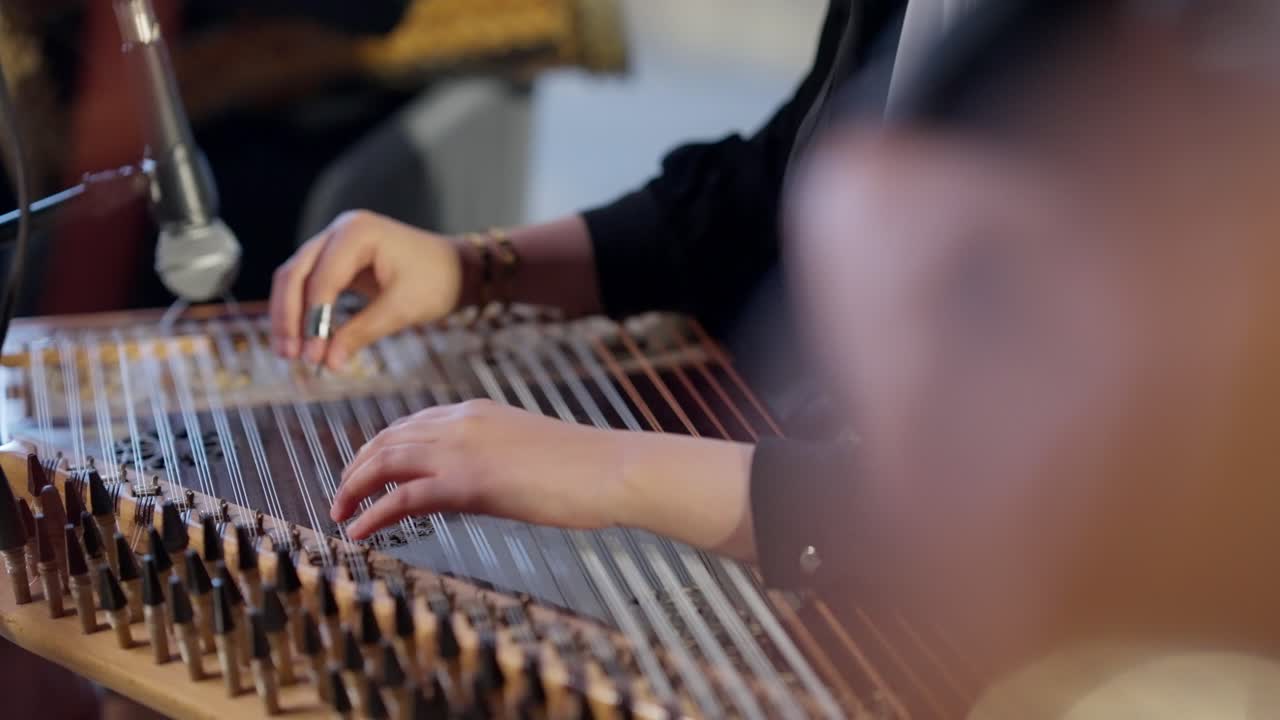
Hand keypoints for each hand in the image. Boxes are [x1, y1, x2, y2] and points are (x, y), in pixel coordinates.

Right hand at [269, 210, 464, 368]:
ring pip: (296, 277)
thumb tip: (328, 363)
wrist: (456, 268)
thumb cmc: (437, 282)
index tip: (312, 355)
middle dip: (290, 316)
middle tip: (290, 355)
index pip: (322, 278)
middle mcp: (340, 230)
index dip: (313, 319)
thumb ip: (362, 333)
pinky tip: (301, 339)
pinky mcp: (337, 258)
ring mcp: (335, 241)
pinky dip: (303, 310)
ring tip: (289, 353)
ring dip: (289, 315)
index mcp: (358, 232)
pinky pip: (309, 282)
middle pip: (296, 273)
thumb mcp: (402, 309)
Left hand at [333, 400, 627, 538]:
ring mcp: (462, 449)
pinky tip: (359, 532)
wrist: (610, 469)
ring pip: (386, 462)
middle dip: (356, 468)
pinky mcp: (468, 481)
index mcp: (476, 412)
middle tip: (340, 498)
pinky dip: (374, 513)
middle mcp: (461, 422)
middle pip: (387, 440)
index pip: (410, 424)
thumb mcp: (522, 453)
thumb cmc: (581, 468)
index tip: (362, 472)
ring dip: (354, 489)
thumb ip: (485, 461)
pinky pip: (403, 496)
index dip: (378, 449)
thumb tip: (461, 489)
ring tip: (339, 515)